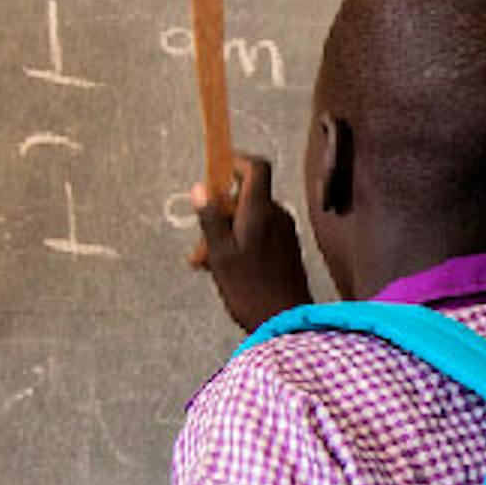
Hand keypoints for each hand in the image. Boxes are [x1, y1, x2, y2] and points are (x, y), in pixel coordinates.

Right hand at [189, 153, 313, 333]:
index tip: (216, 171)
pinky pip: (258, 236)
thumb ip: (210, 218)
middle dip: (218, 214)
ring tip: (205, 263)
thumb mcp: (220, 253)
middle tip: (200, 243)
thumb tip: (200, 187)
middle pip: (245, 198)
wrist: (285, 322)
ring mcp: (284, 233)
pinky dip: (239, 245)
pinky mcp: (286, 250)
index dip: (236, 162)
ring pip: (248, 220)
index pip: (256, 168)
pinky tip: (224, 270)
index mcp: (260, 211)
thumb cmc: (250, 289)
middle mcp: (276, 216)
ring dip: (224, 234)